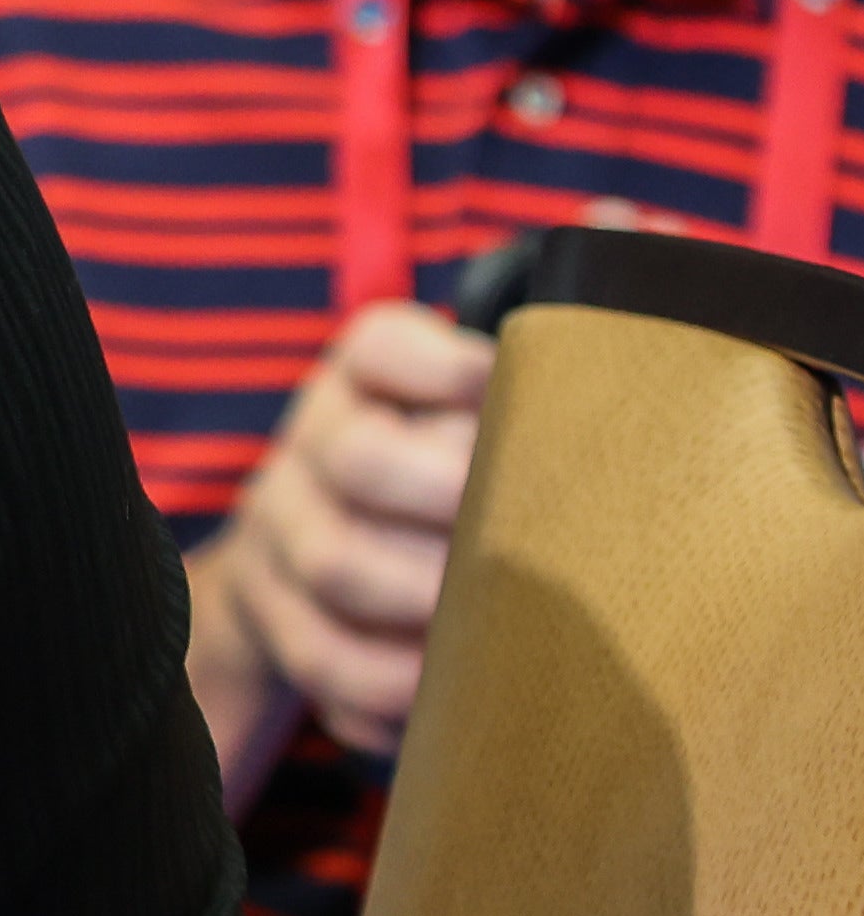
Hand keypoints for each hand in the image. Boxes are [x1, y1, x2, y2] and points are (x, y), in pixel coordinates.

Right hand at [186, 298, 493, 794]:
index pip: (379, 345)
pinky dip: (388, 688)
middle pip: (352, 458)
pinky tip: (447, 697)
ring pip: (332, 566)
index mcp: (357, 382)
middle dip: (440, 492)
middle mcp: (307, 452)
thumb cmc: (428, 472)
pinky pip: (322, 665)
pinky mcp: (277, 630)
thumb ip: (540, 327)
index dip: (444, 364)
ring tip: (497, 627)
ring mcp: (282, 543)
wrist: (295, 570)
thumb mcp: (461, 394)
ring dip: (422, 601)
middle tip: (524, 530)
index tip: (509, 388)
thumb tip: (637, 218)